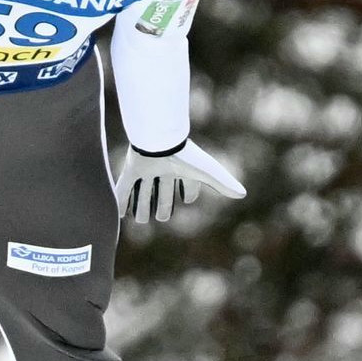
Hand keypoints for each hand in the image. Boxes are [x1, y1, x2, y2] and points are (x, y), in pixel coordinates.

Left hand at [116, 138, 245, 222]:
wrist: (160, 140)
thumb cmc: (185, 155)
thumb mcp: (206, 172)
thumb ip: (223, 182)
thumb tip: (242, 194)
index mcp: (182, 168)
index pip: (188, 182)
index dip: (189, 191)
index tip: (187, 199)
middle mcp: (164, 169)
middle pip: (163, 189)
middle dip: (163, 204)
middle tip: (162, 217)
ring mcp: (146, 169)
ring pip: (144, 190)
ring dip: (142, 204)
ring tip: (141, 220)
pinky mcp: (130, 169)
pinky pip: (123, 187)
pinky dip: (121, 201)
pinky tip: (119, 213)